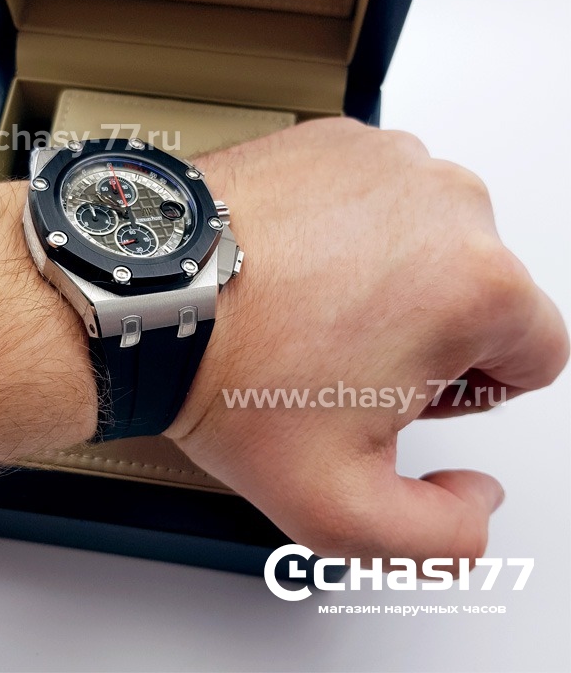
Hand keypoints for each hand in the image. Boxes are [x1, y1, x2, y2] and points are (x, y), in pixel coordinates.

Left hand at [168, 118, 567, 564]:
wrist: (145, 301)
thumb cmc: (230, 379)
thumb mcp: (340, 506)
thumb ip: (440, 538)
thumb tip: (476, 499)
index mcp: (476, 284)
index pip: (534, 351)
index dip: (470, 388)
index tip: (405, 388)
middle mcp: (445, 203)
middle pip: (481, 290)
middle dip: (430, 332)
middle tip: (344, 355)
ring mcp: (387, 161)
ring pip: (431, 240)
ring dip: (390, 277)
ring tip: (312, 308)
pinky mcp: (335, 140)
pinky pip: (377, 198)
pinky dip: (349, 231)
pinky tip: (294, 266)